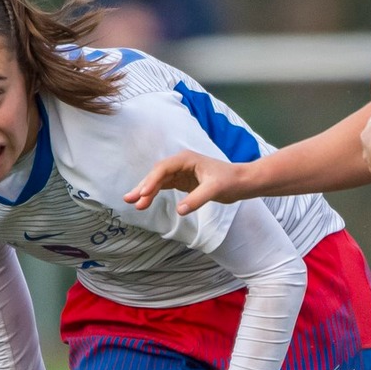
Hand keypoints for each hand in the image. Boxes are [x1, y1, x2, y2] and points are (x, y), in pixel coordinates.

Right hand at [125, 151, 256, 214]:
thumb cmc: (230, 181)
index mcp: (186, 159)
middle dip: (143, 186)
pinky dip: (154, 194)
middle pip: (157, 174)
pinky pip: (163, 186)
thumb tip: (179, 211)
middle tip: (129, 199)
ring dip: (146, 192)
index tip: (144, 194)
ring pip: (158, 181)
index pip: (164, 168)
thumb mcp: (215, 190)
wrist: (241, 182)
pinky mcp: (182, 181)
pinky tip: (144, 202)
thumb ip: (197, 199)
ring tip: (132, 203)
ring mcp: (180, 172)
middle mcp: (180, 163)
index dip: (152, 181)